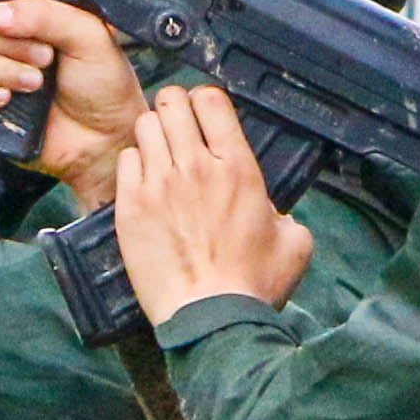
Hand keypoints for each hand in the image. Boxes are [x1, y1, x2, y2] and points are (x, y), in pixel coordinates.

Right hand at [0, 0, 144, 201]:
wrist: (105, 141)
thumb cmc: (105, 86)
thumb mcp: (89, 36)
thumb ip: (46, 14)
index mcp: (29, 18)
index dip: (4, 16)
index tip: (39, 38)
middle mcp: (5, 41)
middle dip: (6, 45)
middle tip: (44, 62)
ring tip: (34, 86)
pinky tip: (5, 101)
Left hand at [113, 88, 308, 322]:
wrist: (211, 319)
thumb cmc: (253, 285)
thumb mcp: (294, 243)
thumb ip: (284, 213)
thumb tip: (273, 210)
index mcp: (238, 168)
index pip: (212, 101)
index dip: (206, 101)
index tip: (205, 114)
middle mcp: (196, 167)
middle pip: (172, 102)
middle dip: (175, 108)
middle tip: (178, 125)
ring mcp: (159, 184)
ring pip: (145, 125)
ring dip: (153, 133)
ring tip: (159, 152)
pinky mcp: (131, 207)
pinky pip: (125, 161)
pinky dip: (133, 164)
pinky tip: (143, 181)